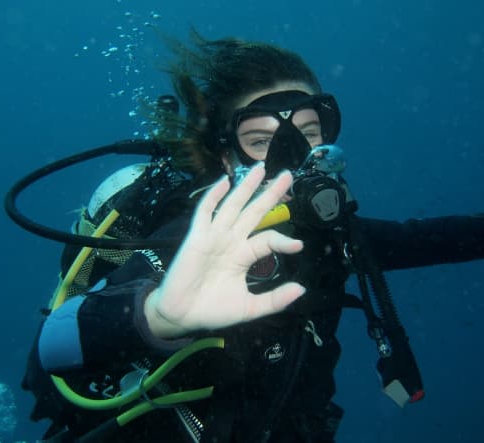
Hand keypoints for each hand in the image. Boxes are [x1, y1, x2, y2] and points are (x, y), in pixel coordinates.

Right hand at [144, 163, 304, 337]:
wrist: (182, 317)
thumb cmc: (213, 310)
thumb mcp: (250, 308)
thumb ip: (275, 300)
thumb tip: (302, 289)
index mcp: (244, 254)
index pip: (268, 238)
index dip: (283, 240)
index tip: (299, 245)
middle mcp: (232, 240)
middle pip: (255, 211)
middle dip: (270, 193)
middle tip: (288, 174)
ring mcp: (214, 236)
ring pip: (233, 205)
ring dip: (246, 186)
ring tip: (261, 168)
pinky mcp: (197, 237)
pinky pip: (205, 212)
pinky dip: (213, 196)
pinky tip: (225, 181)